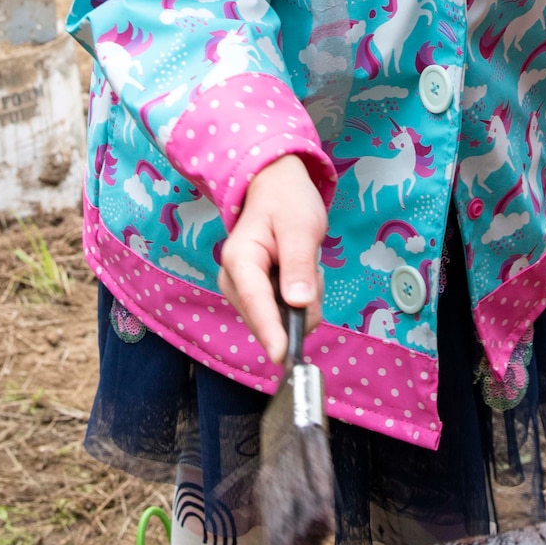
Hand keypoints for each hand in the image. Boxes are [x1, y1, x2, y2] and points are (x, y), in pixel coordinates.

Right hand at [218, 155, 326, 366]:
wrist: (275, 189)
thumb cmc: (286, 202)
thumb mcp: (300, 227)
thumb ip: (299, 265)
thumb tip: (298, 304)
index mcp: (239, 259)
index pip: (256, 302)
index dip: (271, 330)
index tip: (283, 355)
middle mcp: (233, 280)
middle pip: (269, 318)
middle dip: (300, 306)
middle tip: (312, 269)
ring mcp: (242, 292)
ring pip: (279, 320)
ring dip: (301, 302)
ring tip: (305, 266)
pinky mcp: (253, 297)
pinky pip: (282, 315)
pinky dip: (298, 302)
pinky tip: (299, 277)